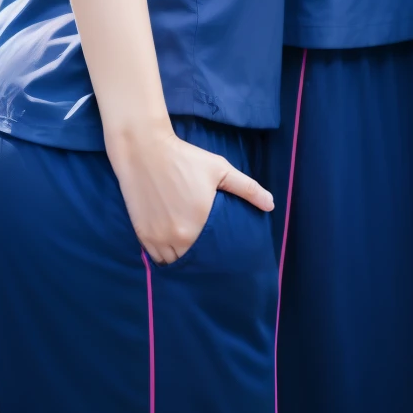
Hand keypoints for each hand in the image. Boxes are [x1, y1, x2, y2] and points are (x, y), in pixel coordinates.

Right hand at [107, 123, 273, 264]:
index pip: (212, 253)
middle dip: (199, 257)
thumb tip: (271, 205)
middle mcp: (177, 237)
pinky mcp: (142, 235)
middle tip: (204, 248)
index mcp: (199, 224)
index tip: (218, 247)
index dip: (215, 252)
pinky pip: (155, 257)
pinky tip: (170, 245)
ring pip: (172, 262)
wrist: (145, 151)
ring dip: (181, 258)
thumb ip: (247, 188)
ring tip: (188, 247)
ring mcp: (157, 238)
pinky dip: (163, 255)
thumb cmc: (185, 159)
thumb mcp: (220, 170)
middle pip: (192, 259)